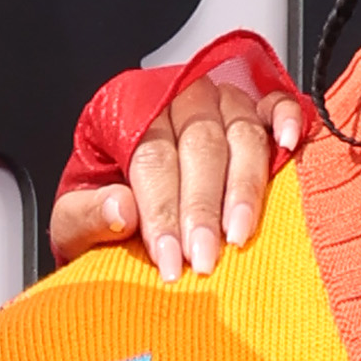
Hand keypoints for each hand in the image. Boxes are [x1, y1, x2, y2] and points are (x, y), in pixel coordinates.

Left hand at [50, 52, 306, 278]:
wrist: (122, 216)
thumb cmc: (104, 214)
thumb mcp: (73, 222)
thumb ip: (87, 216)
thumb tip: (122, 211)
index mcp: (127, 113)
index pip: (151, 156)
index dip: (163, 211)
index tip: (171, 261)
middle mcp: (178, 100)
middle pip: (200, 145)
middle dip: (203, 209)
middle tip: (204, 260)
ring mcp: (221, 104)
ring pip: (242, 134)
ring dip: (245, 189)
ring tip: (238, 236)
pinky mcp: (256, 114)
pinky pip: (277, 106)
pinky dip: (287, 120)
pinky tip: (288, 144)